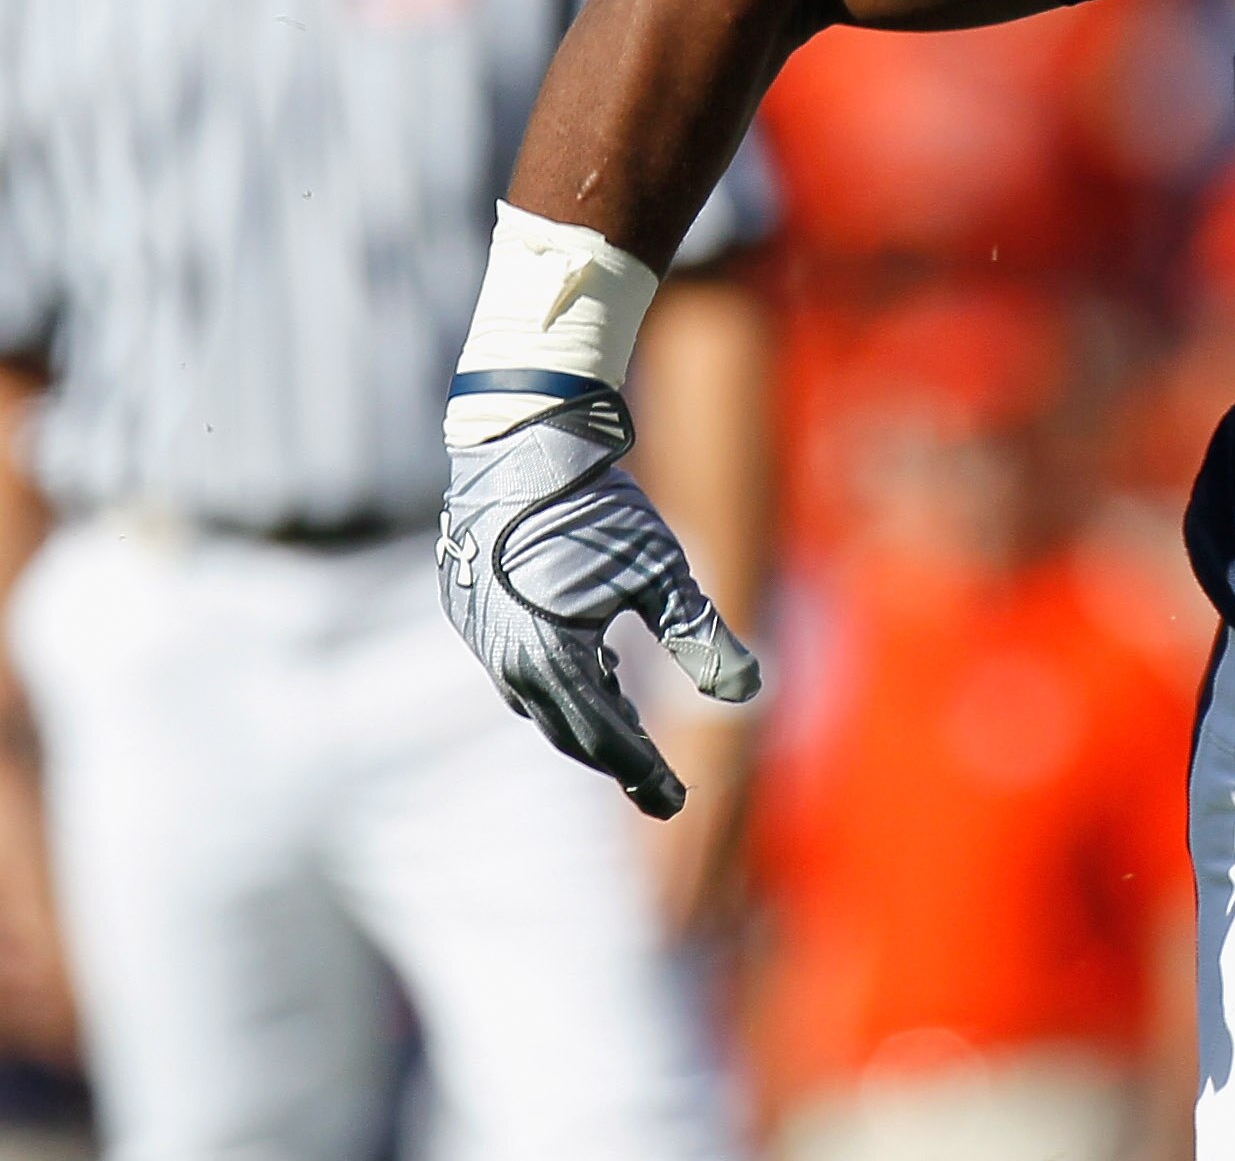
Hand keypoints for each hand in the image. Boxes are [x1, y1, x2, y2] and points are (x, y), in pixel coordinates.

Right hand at [439, 388, 759, 817]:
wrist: (521, 448)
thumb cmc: (598, 509)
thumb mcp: (662, 573)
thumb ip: (702, 636)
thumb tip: (749, 693)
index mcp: (552, 661)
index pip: (606, 737)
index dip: (643, 772)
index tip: (677, 798)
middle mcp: (509, 662)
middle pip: (570, 730)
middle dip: (617, 758)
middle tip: (657, 786)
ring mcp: (485, 640)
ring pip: (543, 702)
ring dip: (588, 721)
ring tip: (633, 735)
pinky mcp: (475, 615)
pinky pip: (521, 670)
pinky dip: (561, 684)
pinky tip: (594, 673)